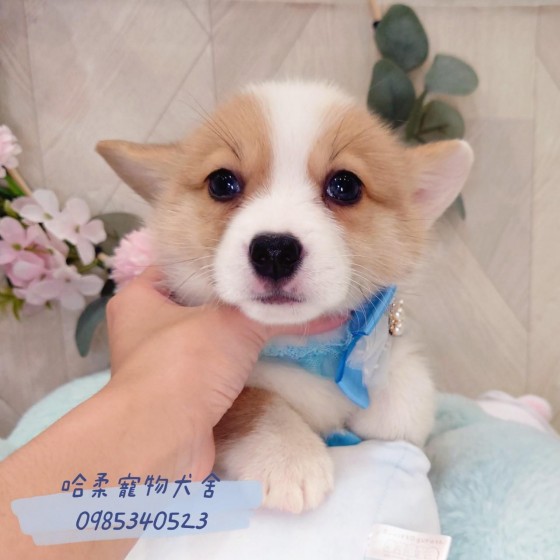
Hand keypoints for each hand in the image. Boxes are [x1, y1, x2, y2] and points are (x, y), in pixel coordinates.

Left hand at [105, 268, 344, 475]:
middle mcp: (145, 329)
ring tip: (278, 318)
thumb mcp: (234, 324)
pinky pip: (215, 368)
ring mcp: (163, 364)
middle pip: (199, 303)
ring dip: (237, 336)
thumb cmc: (185, 362)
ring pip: (208, 338)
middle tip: (273, 290)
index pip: (183, 265)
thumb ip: (277, 313)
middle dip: (235, 301)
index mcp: (140, 298)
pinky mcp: (181, 394)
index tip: (255, 260)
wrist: (165, 438)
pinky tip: (270, 354)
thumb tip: (330, 311)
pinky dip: (238, 364)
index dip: (219, 260)